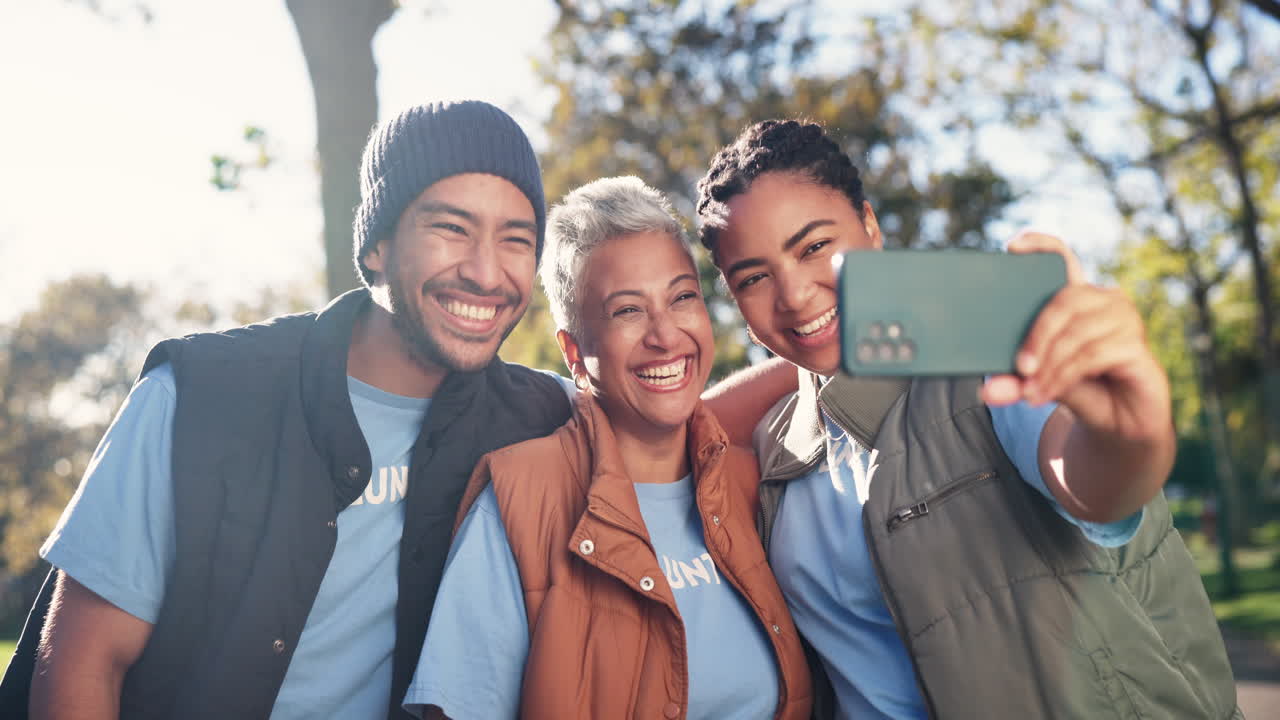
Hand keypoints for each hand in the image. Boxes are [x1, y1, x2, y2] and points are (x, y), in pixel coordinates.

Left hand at [981, 232, 1171, 444]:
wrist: (1120, 423)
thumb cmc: (1080, 389)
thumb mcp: (1041, 382)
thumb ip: (1016, 382)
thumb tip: (989, 392)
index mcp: (1077, 298)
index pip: (1062, 258)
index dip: (1040, 246)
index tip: (1011, 246)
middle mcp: (1104, 300)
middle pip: (1064, 299)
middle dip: (1036, 335)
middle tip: (1019, 368)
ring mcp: (1125, 320)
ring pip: (1077, 332)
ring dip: (1048, 366)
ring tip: (1030, 391)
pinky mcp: (1137, 347)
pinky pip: (1092, 355)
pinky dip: (1063, 376)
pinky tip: (1046, 393)